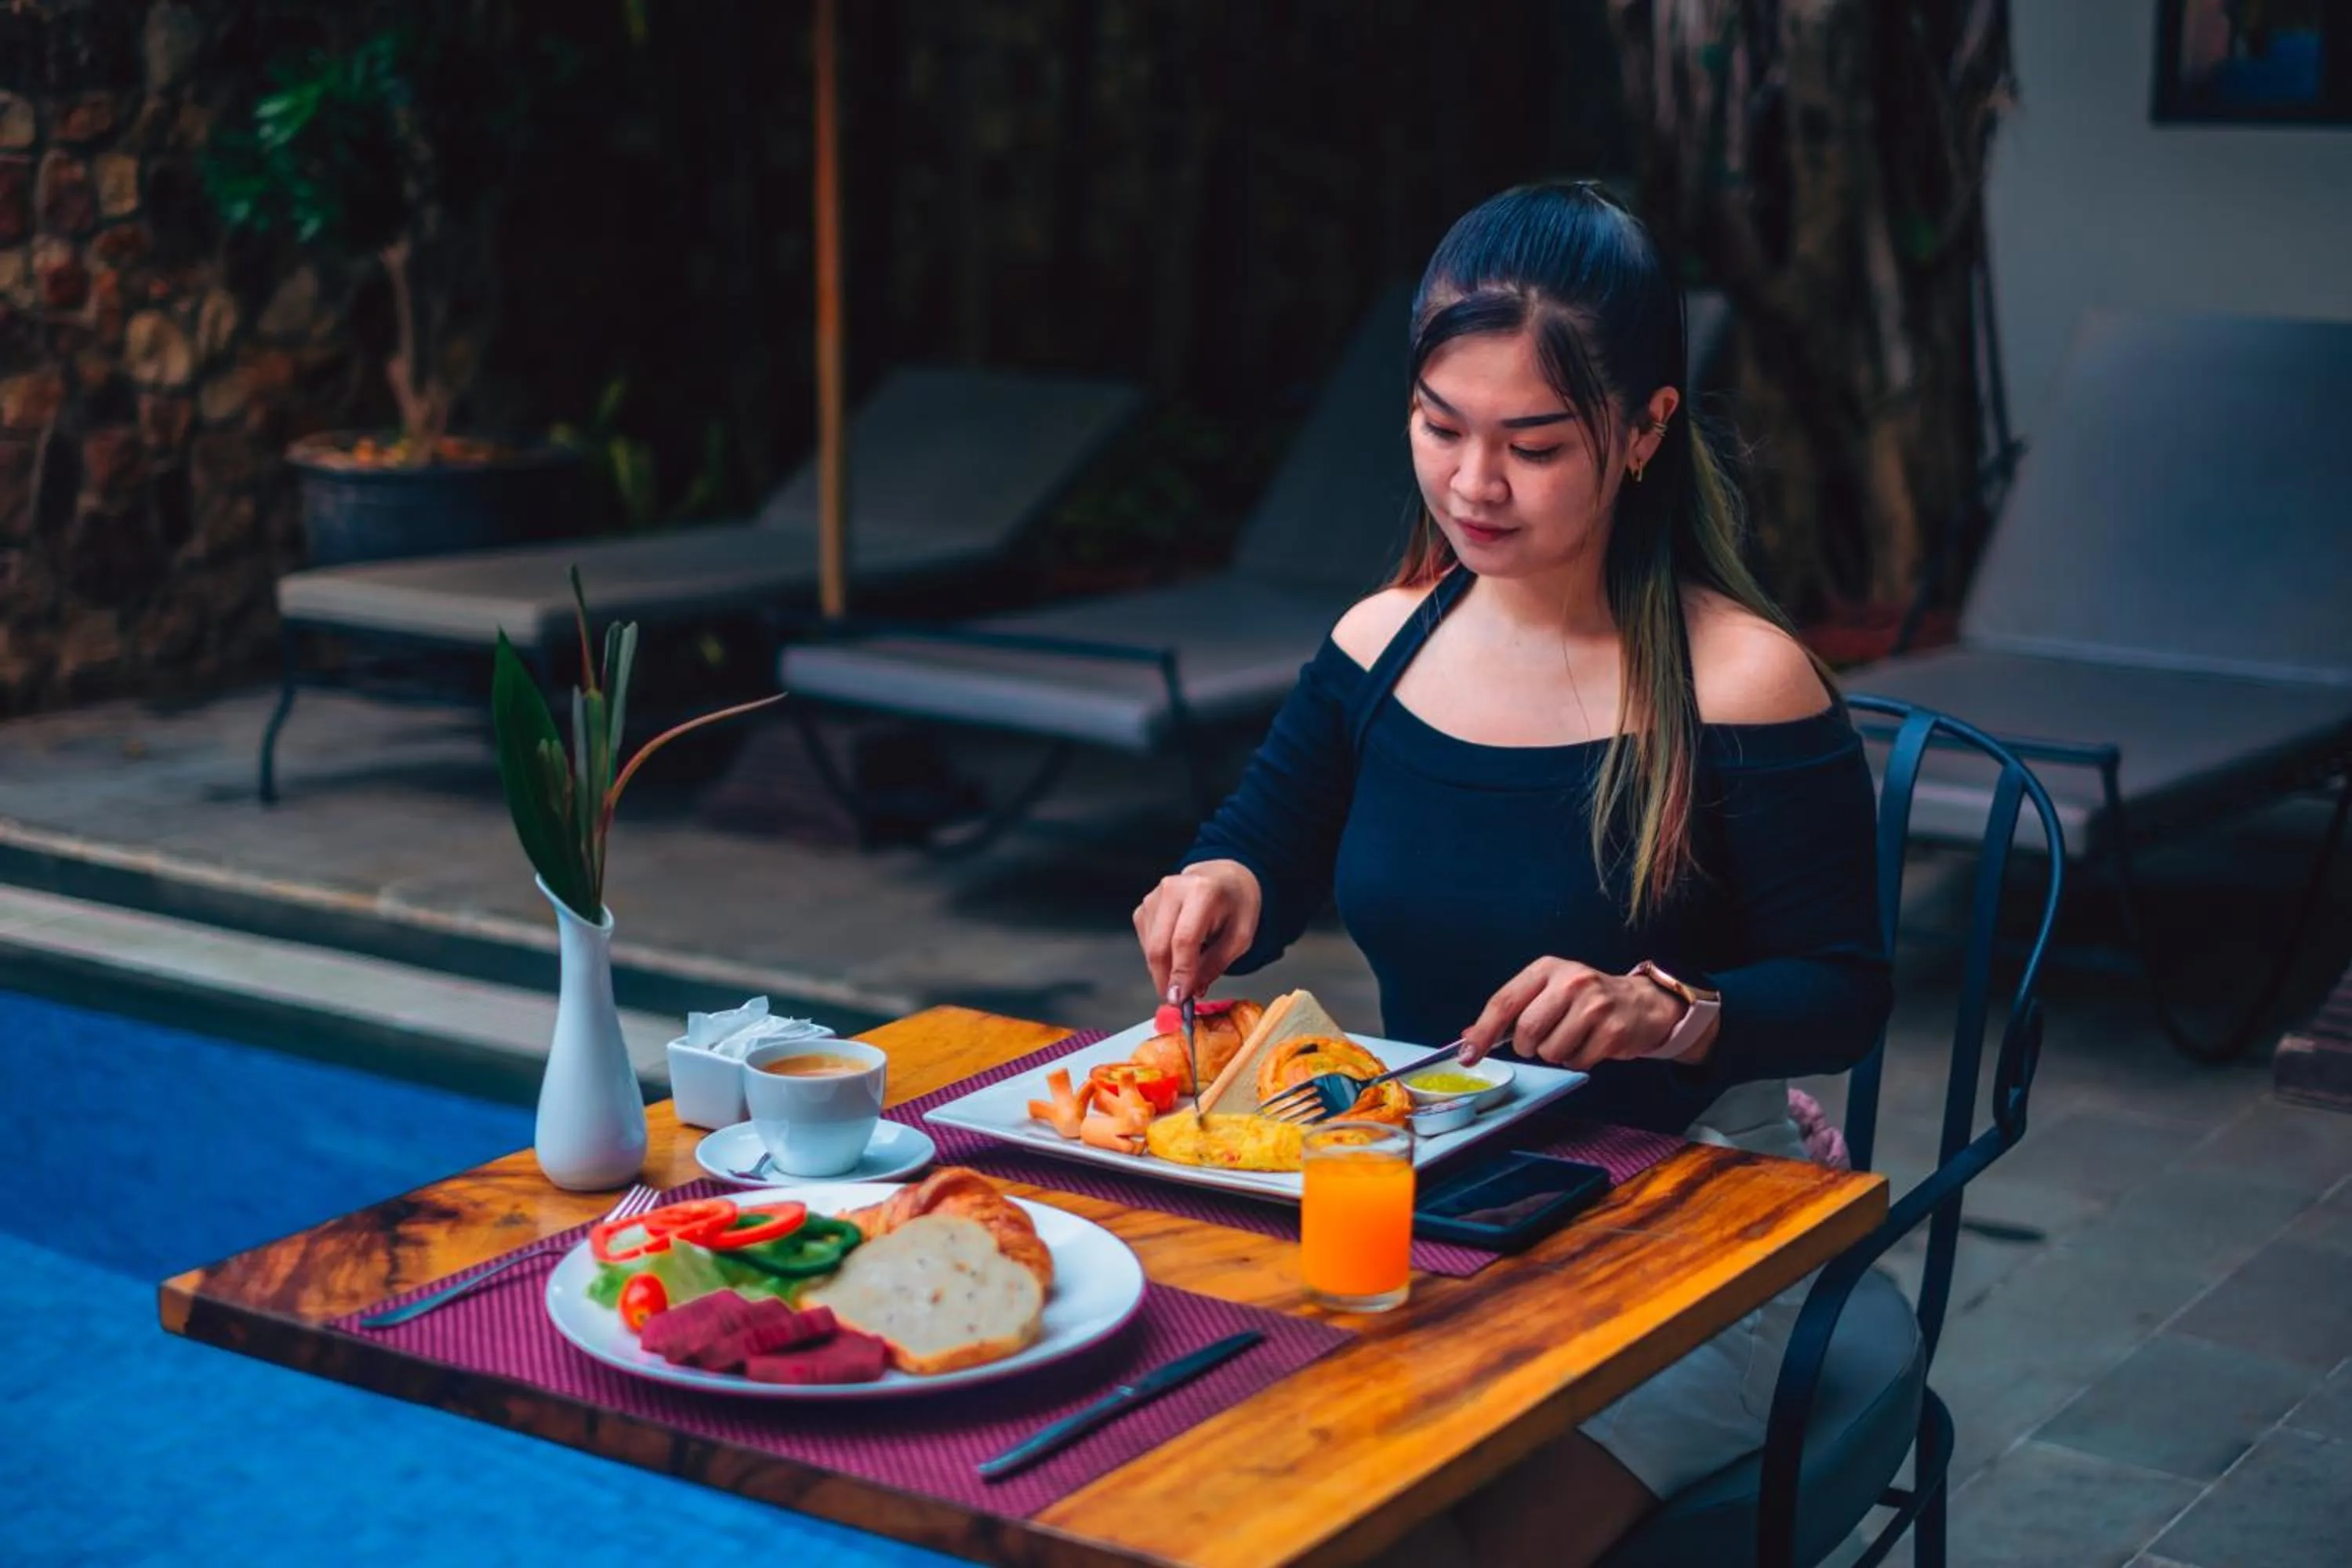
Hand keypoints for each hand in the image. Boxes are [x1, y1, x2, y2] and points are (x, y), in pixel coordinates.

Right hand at [1134, 859, 1262, 1002]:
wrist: (1225, 878)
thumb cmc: (1236, 906)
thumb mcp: (1240, 938)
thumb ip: (1214, 965)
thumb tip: (1190, 991)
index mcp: (1203, 892)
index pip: (1183, 940)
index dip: (1180, 973)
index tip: (1179, 999)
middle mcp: (1173, 889)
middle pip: (1159, 945)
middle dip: (1165, 979)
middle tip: (1176, 999)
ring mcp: (1155, 896)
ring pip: (1149, 947)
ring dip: (1163, 970)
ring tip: (1185, 975)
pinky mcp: (1145, 905)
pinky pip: (1145, 941)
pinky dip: (1159, 957)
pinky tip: (1176, 955)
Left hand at [1460, 957, 1700, 1070]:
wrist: (1640, 1004)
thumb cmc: (1585, 1000)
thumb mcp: (1547, 992)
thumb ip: (1510, 1012)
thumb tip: (1468, 1039)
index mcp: (1547, 968)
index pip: (1504, 1002)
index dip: (1482, 1033)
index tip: (1467, 1055)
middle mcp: (1571, 980)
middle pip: (1526, 1031)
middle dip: (1528, 1046)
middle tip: (1542, 1040)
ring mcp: (1594, 1005)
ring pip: (1550, 1050)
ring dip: (1555, 1053)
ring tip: (1572, 1036)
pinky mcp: (1613, 1030)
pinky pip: (1576, 1061)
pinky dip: (1577, 1060)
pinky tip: (1590, 1043)